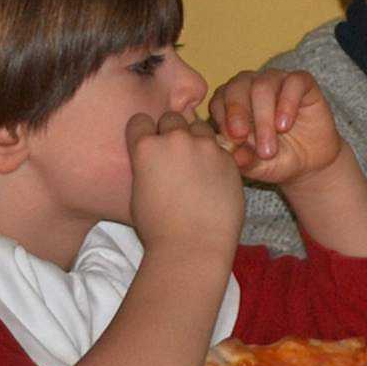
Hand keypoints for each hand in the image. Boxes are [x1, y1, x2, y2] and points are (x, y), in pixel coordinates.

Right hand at [125, 109, 240, 256]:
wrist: (193, 247)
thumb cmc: (158, 229)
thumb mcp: (138, 192)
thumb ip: (145, 166)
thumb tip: (152, 159)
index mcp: (146, 147)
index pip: (140, 120)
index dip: (143, 132)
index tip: (147, 145)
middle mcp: (175, 139)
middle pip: (171, 117)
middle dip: (170, 131)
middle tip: (173, 155)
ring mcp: (205, 147)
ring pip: (199, 128)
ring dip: (195, 139)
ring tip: (196, 166)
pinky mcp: (228, 158)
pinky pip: (220, 148)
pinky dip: (215, 158)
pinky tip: (212, 180)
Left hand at [206, 69, 344, 188]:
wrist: (308, 163)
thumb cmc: (274, 161)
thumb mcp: (257, 165)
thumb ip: (244, 159)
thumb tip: (234, 157)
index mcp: (230, 102)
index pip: (219, 99)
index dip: (221, 118)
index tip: (229, 141)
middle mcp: (250, 86)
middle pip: (237, 87)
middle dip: (237, 114)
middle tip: (241, 138)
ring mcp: (276, 81)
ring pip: (263, 85)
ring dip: (263, 117)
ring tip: (268, 148)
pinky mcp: (302, 82)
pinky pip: (293, 82)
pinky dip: (287, 103)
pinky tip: (284, 126)